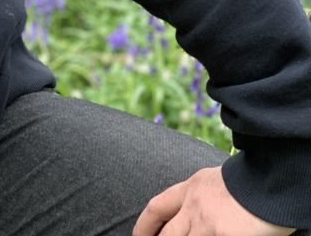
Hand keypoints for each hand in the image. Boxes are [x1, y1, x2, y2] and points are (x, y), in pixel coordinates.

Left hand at [134, 166, 295, 235]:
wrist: (271, 181)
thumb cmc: (252, 181)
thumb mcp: (216, 180)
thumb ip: (202, 195)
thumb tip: (192, 211)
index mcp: (191, 187)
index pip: (157, 206)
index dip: (145, 224)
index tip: (138, 235)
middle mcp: (194, 206)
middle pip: (167, 234)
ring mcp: (206, 224)